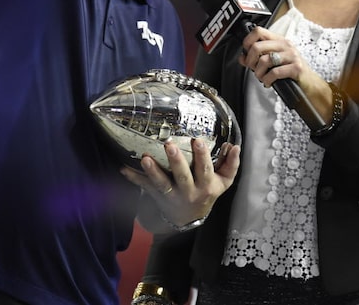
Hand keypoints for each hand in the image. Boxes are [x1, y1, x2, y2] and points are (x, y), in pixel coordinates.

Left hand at [121, 138, 239, 228]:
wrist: (190, 218)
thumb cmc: (207, 193)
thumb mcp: (223, 183)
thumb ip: (231, 165)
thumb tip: (235, 146)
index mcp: (206, 186)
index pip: (205, 170)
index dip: (202, 156)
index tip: (197, 140)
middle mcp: (188, 191)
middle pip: (182, 176)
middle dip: (176, 161)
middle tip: (169, 144)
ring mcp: (171, 195)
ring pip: (161, 184)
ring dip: (152, 171)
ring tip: (145, 158)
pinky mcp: (157, 196)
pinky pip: (144, 187)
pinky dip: (133, 178)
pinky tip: (123, 168)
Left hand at [239, 26, 332, 113]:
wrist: (310, 85)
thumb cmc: (292, 72)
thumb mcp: (274, 62)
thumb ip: (257, 58)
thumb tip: (242, 57)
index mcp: (279, 40)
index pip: (258, 31)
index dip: (247, 42)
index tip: (247, 53)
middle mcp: (286, 45)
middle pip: (257, 47)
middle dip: (250, 61)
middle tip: (253, 69)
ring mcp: (292, 56)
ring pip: (264, 60)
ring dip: (258, 73)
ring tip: (262, 77)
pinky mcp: (296, 68)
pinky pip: (274, 72)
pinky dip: (267, 80)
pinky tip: (269, 82)